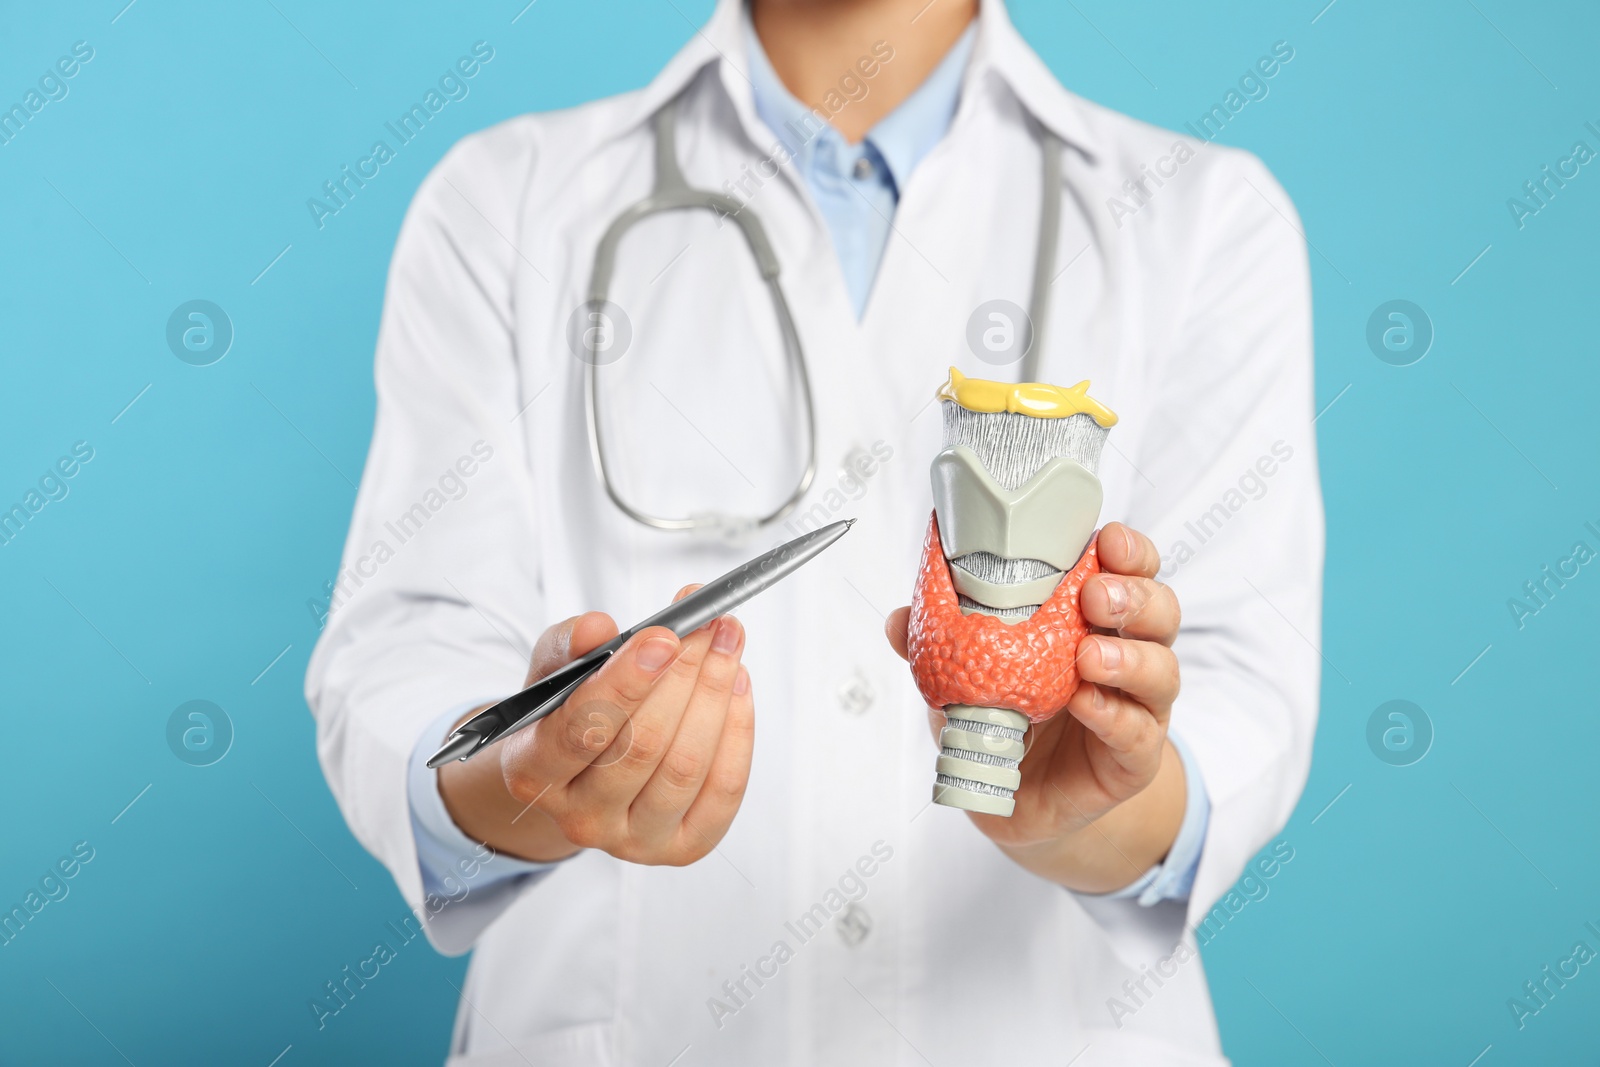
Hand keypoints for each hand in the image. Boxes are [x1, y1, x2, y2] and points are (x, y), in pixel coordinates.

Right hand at [438, 588, 754, 865]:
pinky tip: (737, 688)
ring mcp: (632, 841)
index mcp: (532, 771)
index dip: (627, 682)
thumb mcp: (555, 671)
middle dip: (686, 675)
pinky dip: (737, 732)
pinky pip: (722, 791)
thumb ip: (571, 644)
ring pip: (685, 766)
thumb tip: (598, 627)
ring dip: (716, 695)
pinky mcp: (681, 848)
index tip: (664, 636)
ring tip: (727, 644)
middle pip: (643, 746)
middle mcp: (579, 818)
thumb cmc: (569, 713)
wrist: (583, 777)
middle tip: (711, 625)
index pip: (581, 730)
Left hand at [886, 522, 1186, 891]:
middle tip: (1094, 594)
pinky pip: (1138, 733)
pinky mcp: (1135, 758)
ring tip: (1090, 654)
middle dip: (1133, 594)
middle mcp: (1129, 654)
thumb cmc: (1005, 718)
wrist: (1018, 799)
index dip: (1128, 550)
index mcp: (1095, 619)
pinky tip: (1086, 704)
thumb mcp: (967, 673)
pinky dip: (1114, 715)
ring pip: (1161, 669)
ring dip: (1128, 656)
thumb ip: (941, 643)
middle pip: (1160, 610)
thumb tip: (898, 619)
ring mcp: (1139, 707)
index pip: (1130, 571)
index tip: (1104, 537)